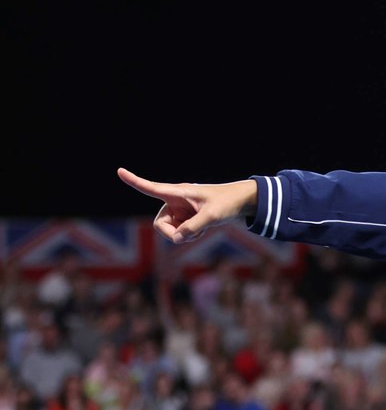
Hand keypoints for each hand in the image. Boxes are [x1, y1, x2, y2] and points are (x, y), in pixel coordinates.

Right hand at [117, 168, 257, 243]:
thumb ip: (193, 227)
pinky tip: (202, 230)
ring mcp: (180, 211)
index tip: (119, 171)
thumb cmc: (227, 203)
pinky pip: (180, 234)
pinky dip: (189, 236)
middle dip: (170, 233)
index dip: (134, 181)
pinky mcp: (186, 219)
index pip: (152, 188)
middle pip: (159, 223)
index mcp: (178, 192)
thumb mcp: (212, 216)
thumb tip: (176, 238)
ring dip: (183, 236)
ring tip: (201, 229)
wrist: (242, 203)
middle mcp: (175, 201)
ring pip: (170, 231)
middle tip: (186, 237)